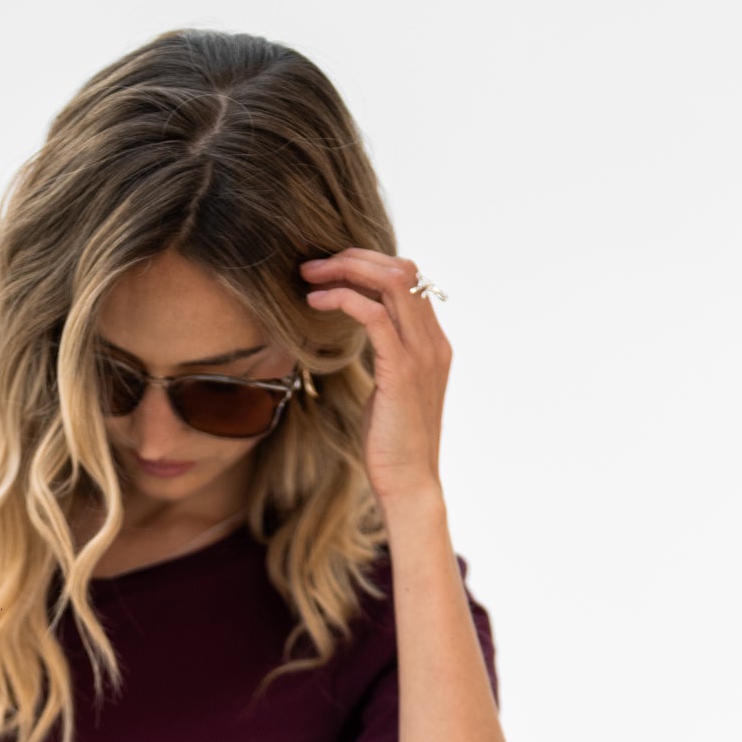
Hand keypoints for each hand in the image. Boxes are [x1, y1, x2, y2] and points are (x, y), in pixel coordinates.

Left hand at [299, 249, 449, 508]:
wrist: (409, 484)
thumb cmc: (392, 445)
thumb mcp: (390, 390)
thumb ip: (385, 357)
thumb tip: (363, 341)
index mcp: (432, 343)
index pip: (408, 279)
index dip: (368, 264)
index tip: (331, 270)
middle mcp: (432, 341)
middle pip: (401, 269)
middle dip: (353, 257)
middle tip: (313, 264)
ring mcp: (421, 353)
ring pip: (391, 282)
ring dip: (346, 269)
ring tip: (309, 275)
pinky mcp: (401, 370)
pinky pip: (375, 315)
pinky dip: (342, 299)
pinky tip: (314, 302)